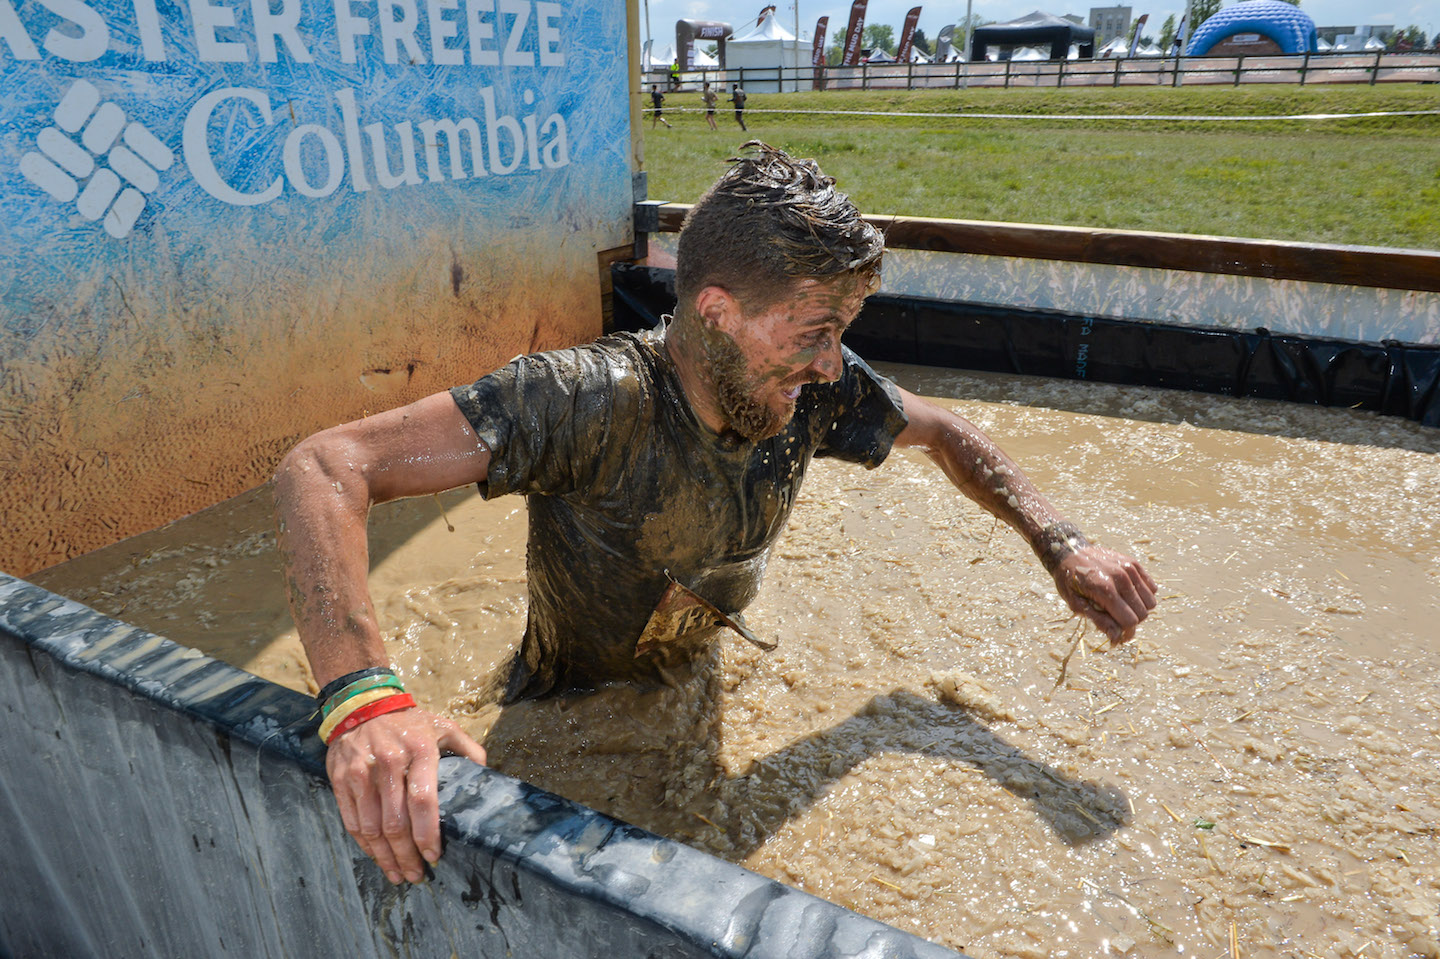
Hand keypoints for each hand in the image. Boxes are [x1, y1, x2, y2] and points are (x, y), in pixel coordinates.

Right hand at [325, 707, 487, 883]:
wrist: (362, 705)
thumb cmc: (410, 722)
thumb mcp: (444, 727)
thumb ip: (469, 750)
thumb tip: (485, 776)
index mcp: (419, 751)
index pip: (423, 801)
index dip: (428, 833)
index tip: (434, 856)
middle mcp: (389, 763)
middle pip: (396, 822)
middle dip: (407, 855)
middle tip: (417, 875)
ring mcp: (361, 773)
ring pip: (372, 828)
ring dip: (385, 857)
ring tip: (398, 874)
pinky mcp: (341, 780)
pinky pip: (352, 821)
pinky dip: (365, 845)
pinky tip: (378, 857)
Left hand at [1054, 546, 1157, 643]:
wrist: (1069, 552)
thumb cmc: (1070, 581)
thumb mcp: (1077, 604)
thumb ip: (1099, 621)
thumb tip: (1117, 639)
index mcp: (1104, 589)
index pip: (1130, 621)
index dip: (1125, 632)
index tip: (1117, 635)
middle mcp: (1121, 577)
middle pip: (1142, 613)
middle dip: (1132, 621)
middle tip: (1117, 618)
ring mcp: (1129, 568)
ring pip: (1151, 602)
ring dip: (1139, 609)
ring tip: (1122, 605)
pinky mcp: (1134, 563)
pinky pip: (1152, 588)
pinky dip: (1143, 595)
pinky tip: (1128, 594)